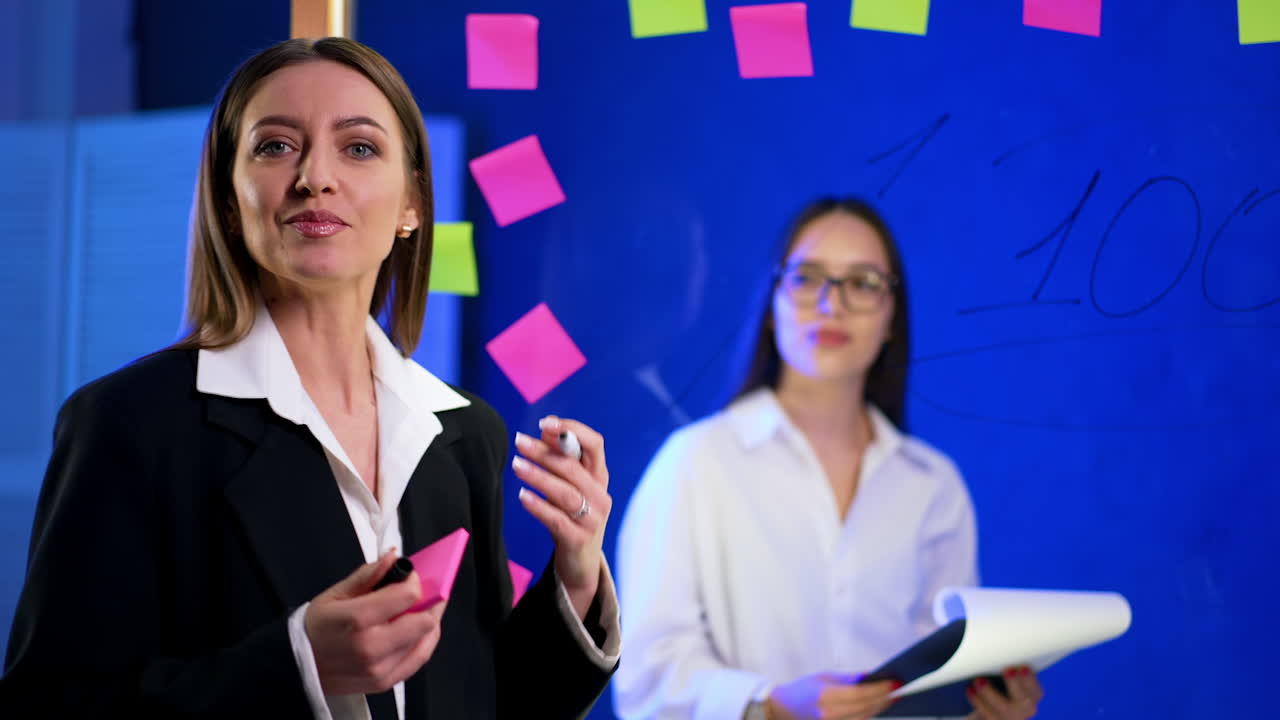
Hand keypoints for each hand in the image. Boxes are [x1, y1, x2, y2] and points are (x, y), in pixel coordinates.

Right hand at [303, 550, 447, 694]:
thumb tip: (392, 558)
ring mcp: (380, 668)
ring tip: (415, 610)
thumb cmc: (314, 629)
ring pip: (426, 639)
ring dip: (426, 621)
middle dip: (425, 601)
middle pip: (424, 620)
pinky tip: (416, 630)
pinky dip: (423, 641)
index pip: (408, 595)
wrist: (297, 666)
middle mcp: (372, 647)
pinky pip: (419, 658)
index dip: (413, 581)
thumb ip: (368, 575)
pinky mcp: (384, 682)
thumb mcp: (335, 594)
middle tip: (415, 594)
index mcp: (358, 620)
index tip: (407, 576)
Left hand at [513, 416, 611, 618]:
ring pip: (565, 492)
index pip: (595, 444)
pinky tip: (522, 496)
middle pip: (573, 467)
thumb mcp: (571, 485)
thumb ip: (562, 458)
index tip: (545, 423)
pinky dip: (538, 506)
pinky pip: (557, 520)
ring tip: (516, 465)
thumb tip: (546, 426)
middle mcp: (600, 495)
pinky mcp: (578, 540)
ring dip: (539, 476)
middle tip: (519, 441)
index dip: (572, 430)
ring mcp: (592, 519)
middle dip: (544, 451)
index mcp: (600, 477)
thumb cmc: (571, 515)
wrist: (581, 563)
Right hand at [765, 672, 899, 719]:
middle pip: (866, 708)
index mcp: (825, 696)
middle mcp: (829, 714)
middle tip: (898, 690)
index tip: (894, 683)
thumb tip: (872, 676)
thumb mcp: (824, 677)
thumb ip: (849, 678)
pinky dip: (868, 716)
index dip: (880, 689)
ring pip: (864, 719)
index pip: (860, 694)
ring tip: (890, 698)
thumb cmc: (803, 690)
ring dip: (879, 709)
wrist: (783, 708)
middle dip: (884, 699)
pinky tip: (876, 708)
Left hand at [966, 666, 1042, 719]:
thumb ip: (1010, 664)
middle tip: (1007, 669)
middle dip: (1015, 683)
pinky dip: (977, 701)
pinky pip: (986, 713)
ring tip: (978, 680)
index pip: (1035, 689)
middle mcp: (1025, 708)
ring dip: (990, 692)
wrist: (992, 709)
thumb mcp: (1010, 676)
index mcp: (1032, 695)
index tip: (1022, 666)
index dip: (1030, 679)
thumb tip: (1002, 635)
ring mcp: (1011, 716)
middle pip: (1023, 699)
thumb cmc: (1002, 684)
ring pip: (1003, 707)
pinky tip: (970, 689)